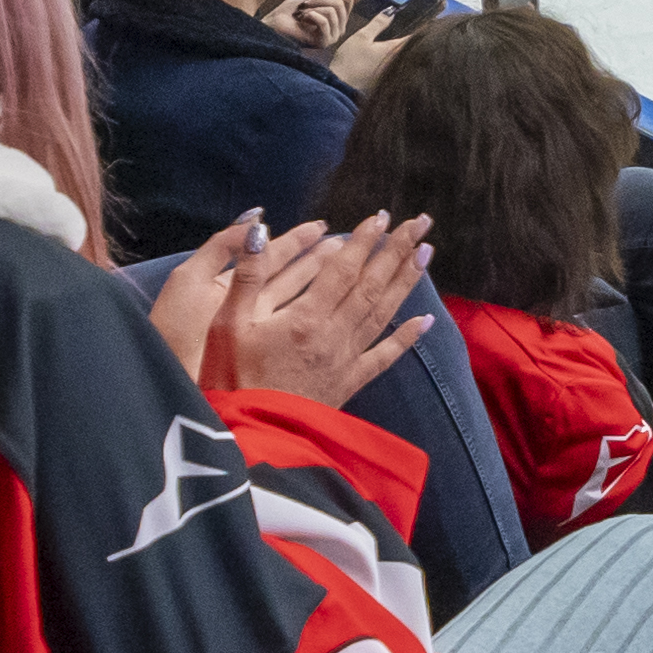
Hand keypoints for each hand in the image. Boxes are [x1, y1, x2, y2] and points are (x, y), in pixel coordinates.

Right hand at [152, 210, 437, 415]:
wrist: (248, 437)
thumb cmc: (229, 379)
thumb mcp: (226, 322)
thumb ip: (246, 274)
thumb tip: (258, 230)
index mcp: (305, 318)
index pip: (342, 269)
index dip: (362, 240)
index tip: (381, 216)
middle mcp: (334, 336)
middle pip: (372, 285)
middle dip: (397, 250)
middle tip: (420, 222)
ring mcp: (345, 361)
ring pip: (382, 313)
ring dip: (406, 282)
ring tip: (426, 254)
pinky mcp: (348, 384)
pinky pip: (384, 357)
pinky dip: (406, 338)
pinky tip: (424, 321)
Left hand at [263, 0, 380, 73]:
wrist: (272, 25)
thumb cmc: (288, 12)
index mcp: (338, 18)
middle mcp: (339, 29)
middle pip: (341, 3)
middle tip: (303, 6)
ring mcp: (333, 36)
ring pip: (333, 10)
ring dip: (313, 7)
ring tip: (301, 14)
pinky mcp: (324, 42)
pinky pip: (325, 20)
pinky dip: (310, 15)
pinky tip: (302, 20)